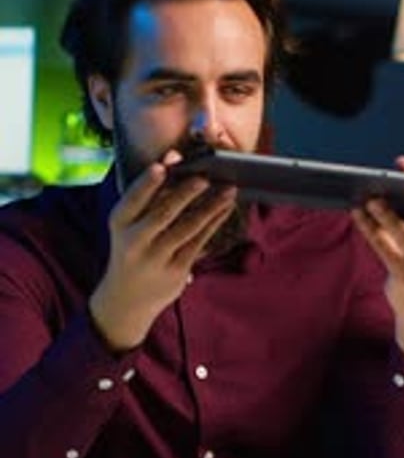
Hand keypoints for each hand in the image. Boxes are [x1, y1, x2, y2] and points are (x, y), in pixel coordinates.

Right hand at [89, 154, 235, 350]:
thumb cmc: (133, 247)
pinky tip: (225, 208)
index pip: (133, 199)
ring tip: (228, 189)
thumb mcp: (129, 225)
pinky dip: (214, 222)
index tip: (162, 166)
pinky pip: (200, 241)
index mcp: (119, 222)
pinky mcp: (176, 270)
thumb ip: (149, 196)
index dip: (148, 183)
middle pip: (163, 213)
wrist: (127, 298)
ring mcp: (157, 258)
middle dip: (186, 193)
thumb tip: (175, 159)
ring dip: (211, 207)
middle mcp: (134, 241)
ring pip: (187, 227)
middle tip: (206, 177)